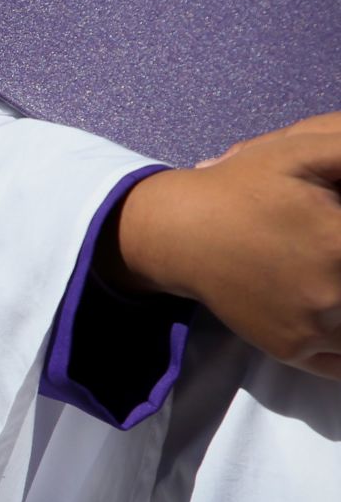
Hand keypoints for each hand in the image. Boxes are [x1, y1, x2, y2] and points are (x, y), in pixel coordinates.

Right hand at [103, 113, 340, 379]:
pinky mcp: (294, 351)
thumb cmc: (242, 185)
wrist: (178, 232)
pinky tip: (332, 307)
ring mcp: (313, 329)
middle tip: (331, 246)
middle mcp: (332, 292)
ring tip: (325, 266)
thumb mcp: (301, 149)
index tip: (339, 228)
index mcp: (340, 241)